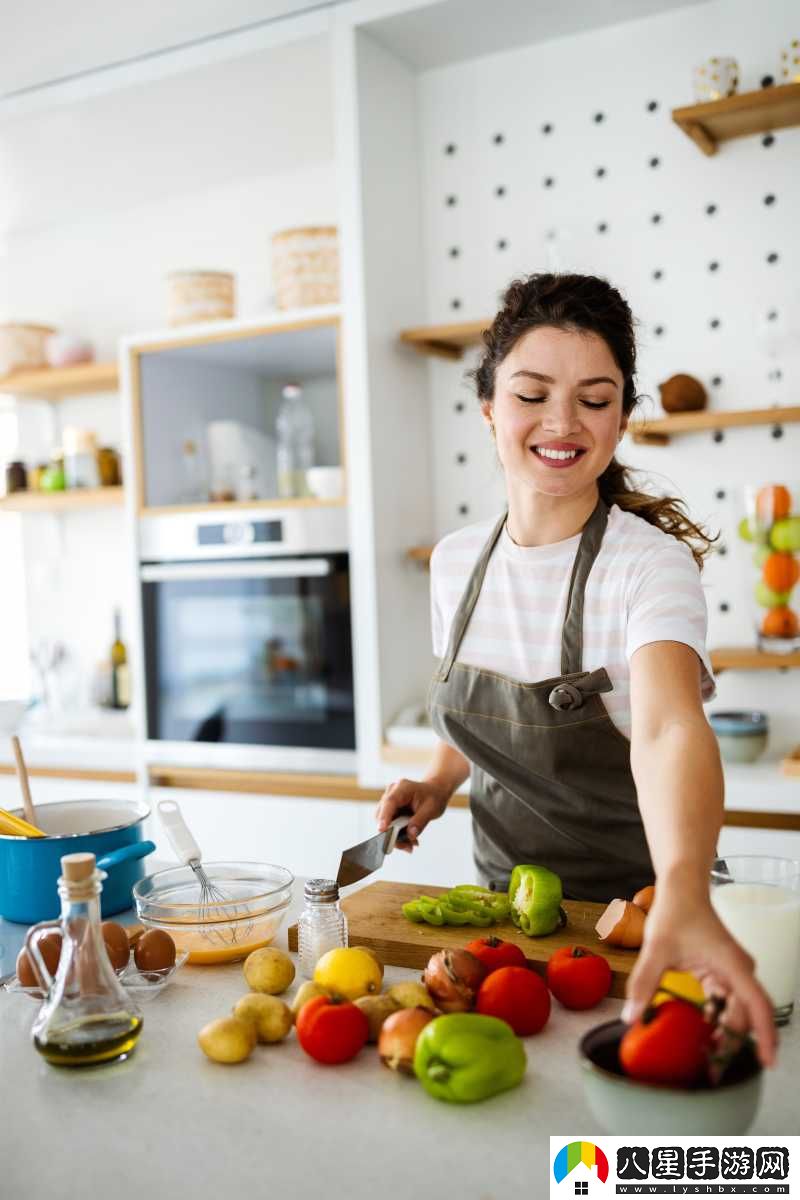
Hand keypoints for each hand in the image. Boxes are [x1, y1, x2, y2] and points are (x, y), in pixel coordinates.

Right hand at [375, 778, 449, 851]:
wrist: (434, 793)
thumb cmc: (433, 797)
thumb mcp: (431, 809)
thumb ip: (420, 821)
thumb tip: (410, 835)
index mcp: (402, 788)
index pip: (389, 802)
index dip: (384, 816)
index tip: (382, 830)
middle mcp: (392, 793)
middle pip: (383, 815)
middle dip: (392, 833)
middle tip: (407, 847)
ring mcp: (389, 802)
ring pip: (384, 823)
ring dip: (396, 837)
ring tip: (411, 845)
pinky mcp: (390, 810)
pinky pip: (389, 825)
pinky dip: (398, 835)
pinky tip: (410, 840)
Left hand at [621, 886, 777, 1068]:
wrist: (681, 888)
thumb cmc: (676, 911)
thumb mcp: (656, 948)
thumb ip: (643, 983)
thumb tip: (630, 1017)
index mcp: (732, 965)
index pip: (758, 1005)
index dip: (765, 1036)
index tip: (766, 1062)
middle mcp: (739, 971)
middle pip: (745, 1015)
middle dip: (733, 1043)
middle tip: (712, 1071)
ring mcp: (733, 973)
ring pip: (735, 1012)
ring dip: (723, 1033)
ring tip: (705, 1059)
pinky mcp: (722, 974)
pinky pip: (724, 1003)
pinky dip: (715, 1019)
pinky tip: (700, 1033)